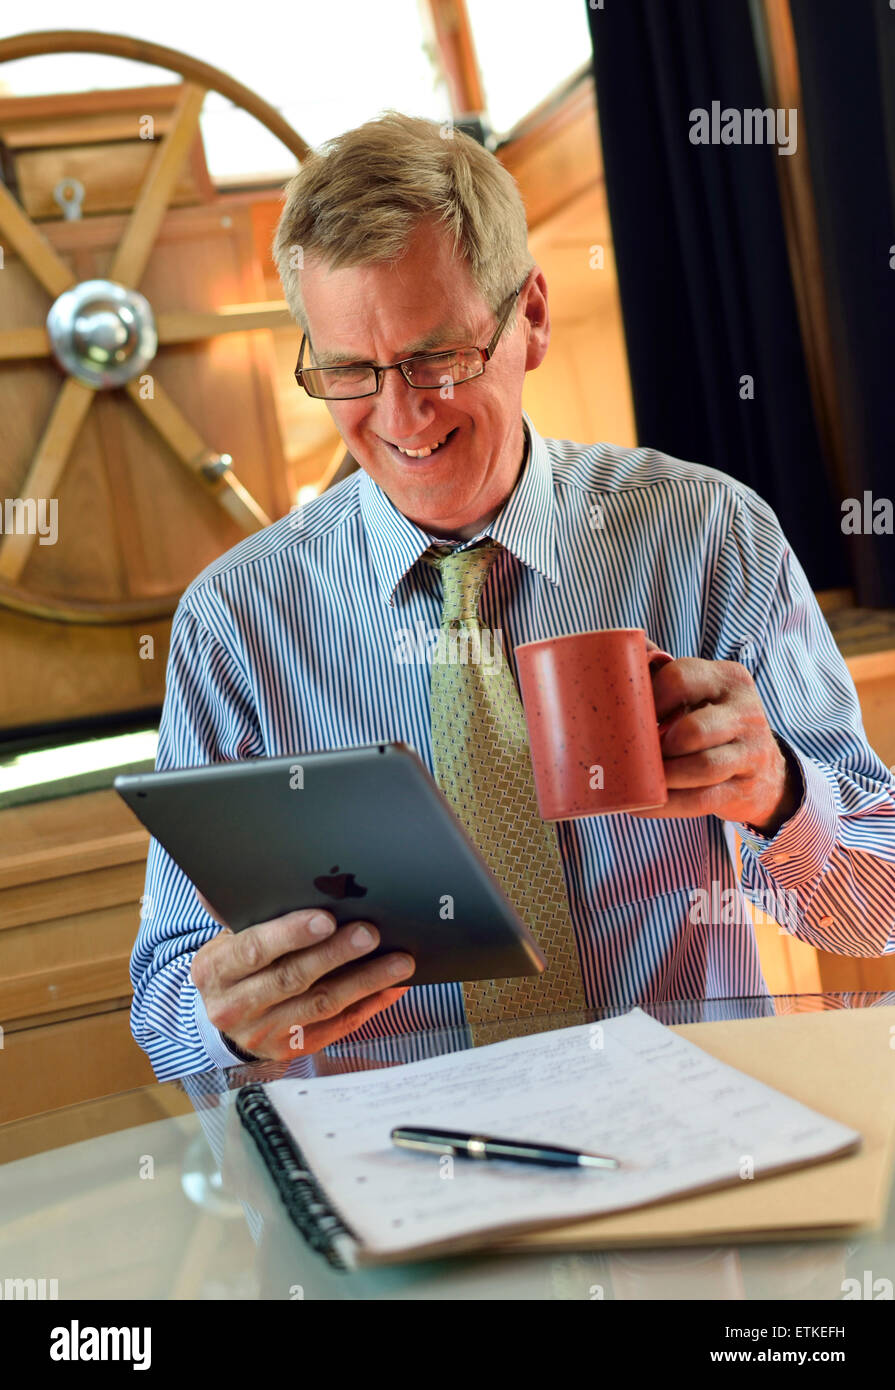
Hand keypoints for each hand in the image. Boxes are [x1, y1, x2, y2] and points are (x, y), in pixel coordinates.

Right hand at [189, 890, 415, 1061]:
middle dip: (336, 955)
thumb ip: (244, 912)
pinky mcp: (293, 1048)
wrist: (223, 1017)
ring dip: (364, 982)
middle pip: (293, 979)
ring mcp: (265, 1032)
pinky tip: (392, 987)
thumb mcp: (226, 938)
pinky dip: (369, 1005)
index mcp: (217, 970)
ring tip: (399, 962)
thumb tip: (252, 871)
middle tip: (371, 934)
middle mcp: (236, 1006)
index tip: (327, 918)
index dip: (291, 934)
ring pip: (321, 1005)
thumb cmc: (235, 964)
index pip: (255, 949)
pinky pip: (338, 1026)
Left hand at [629, 658, 799, 832]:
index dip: (650, 699)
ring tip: (641, 778)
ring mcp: (751, 752)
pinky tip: (644, 804)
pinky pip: (702, 799)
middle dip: (660, 745)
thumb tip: (621, 648)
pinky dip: (668, 804)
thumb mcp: (702, 693)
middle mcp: (746, 711)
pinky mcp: (746, 788)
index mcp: (728, 678)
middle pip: (694, 728)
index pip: (682, 678)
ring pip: (702, 766)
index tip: (630, 716)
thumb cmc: (715, 725)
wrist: (765, 772)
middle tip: (637, 751)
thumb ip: (666, 671)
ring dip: (664, 776)